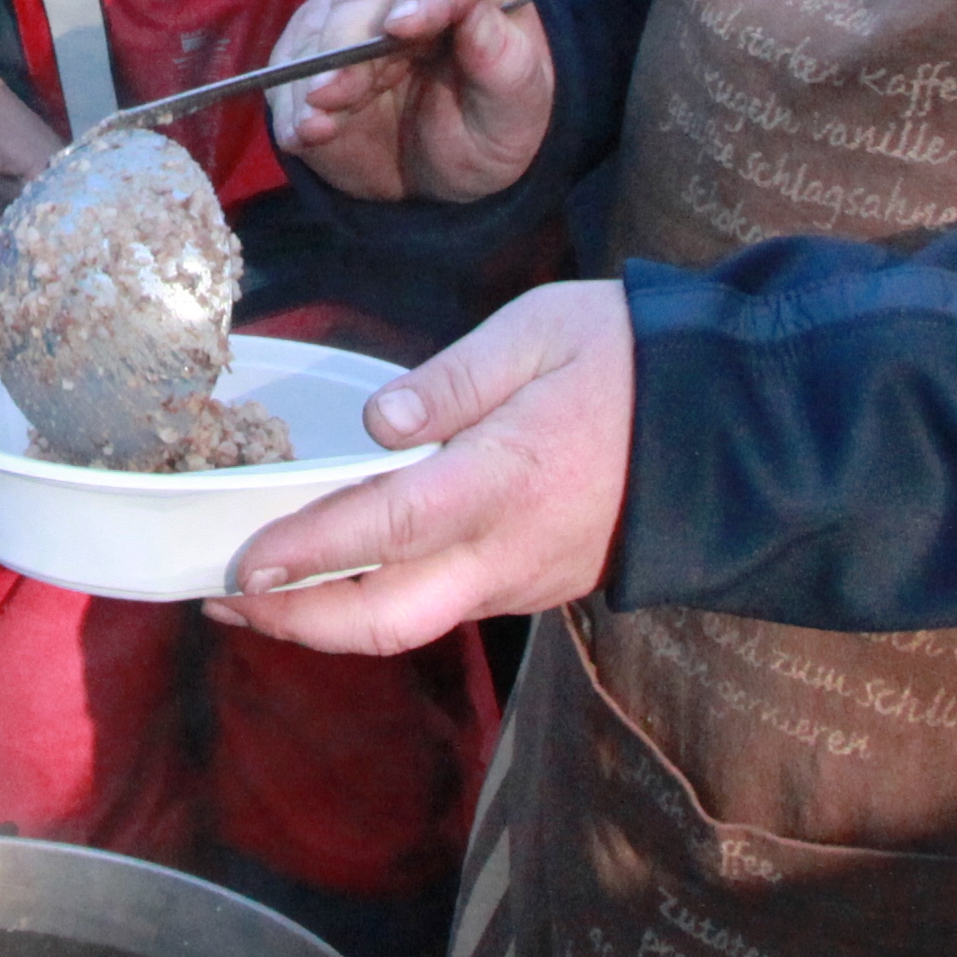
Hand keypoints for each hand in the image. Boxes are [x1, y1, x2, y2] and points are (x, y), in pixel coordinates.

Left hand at [0, 32, 61, 256]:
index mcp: (51, 172)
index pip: (44, 228)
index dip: (20, 257)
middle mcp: (58, 180)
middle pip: (39, 231)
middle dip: (11, 257)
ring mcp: (46, 182)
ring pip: (29, 225)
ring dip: (5, 246)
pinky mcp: (32, 183)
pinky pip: (22, 214)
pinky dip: (2, 230)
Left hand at [206, 280, 633, 654]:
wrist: (732, 424)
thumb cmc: (631, 359)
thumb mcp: (539, 332)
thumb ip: (451, 378)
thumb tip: (377, 421)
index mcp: (507, 479)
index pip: (387, 529)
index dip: (309, 552)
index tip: (245, 564)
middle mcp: (510, 549)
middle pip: (388, 619)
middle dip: (298, 622)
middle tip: (224, 599)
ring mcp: (525, 578)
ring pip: (413, 624)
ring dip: (331, 621)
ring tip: (260, 595)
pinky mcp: (534, 584)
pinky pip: (444, 609)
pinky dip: (378, 605)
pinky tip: (339, 576)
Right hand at [267, 0, 555, 205]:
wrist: (444, 163)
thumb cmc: (489, 125)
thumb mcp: (516, 110)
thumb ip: (506, 65)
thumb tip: (480, 17)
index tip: (403, 27)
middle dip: (346, 46)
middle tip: (332, 94)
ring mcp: (351, 14)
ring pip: (319, 29)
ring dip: (312, 79)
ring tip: (314, 126)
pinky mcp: (312, 48)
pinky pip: (290, 67)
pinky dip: (291, 103)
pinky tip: (301, 134)